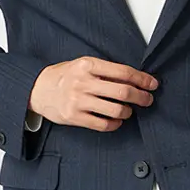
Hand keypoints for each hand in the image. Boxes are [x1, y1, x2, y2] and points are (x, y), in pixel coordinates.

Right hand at [28, 56, 158, 130]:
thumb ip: (106, 70)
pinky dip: (115, 123)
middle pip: (123, 91)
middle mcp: (83, 82)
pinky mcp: (74, 117)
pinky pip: (103, 124)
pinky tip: (117, 120)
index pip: (123, 72)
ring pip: (116, 110)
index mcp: (88, 65)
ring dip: (128, 111)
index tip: (152, 84)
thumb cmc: (65, 75)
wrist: (37, 89)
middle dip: (141, 97)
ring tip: (129, 110)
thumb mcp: (83, 65)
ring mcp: (78, 101)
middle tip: (148, 99)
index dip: (142, 79)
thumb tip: (136, 79)